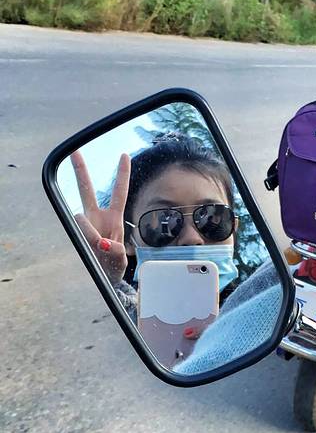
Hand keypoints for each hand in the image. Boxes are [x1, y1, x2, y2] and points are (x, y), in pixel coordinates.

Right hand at [71, 151, 130, 284]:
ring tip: (102, 245)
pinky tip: (99, 247)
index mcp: (115, 217)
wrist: (106, 280)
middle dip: (80, 172)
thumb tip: (100, 240)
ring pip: (78, 216)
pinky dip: (92, 241)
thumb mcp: (120, 257)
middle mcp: (98, 218)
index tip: (124, 155)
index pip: (119, 191)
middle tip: (74, 152)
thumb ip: (112, 248)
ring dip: (89, 231)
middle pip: (87, 190)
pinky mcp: (78, 237)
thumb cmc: (115, 265)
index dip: (122, 174)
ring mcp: (86, 227)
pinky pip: (82, 235)